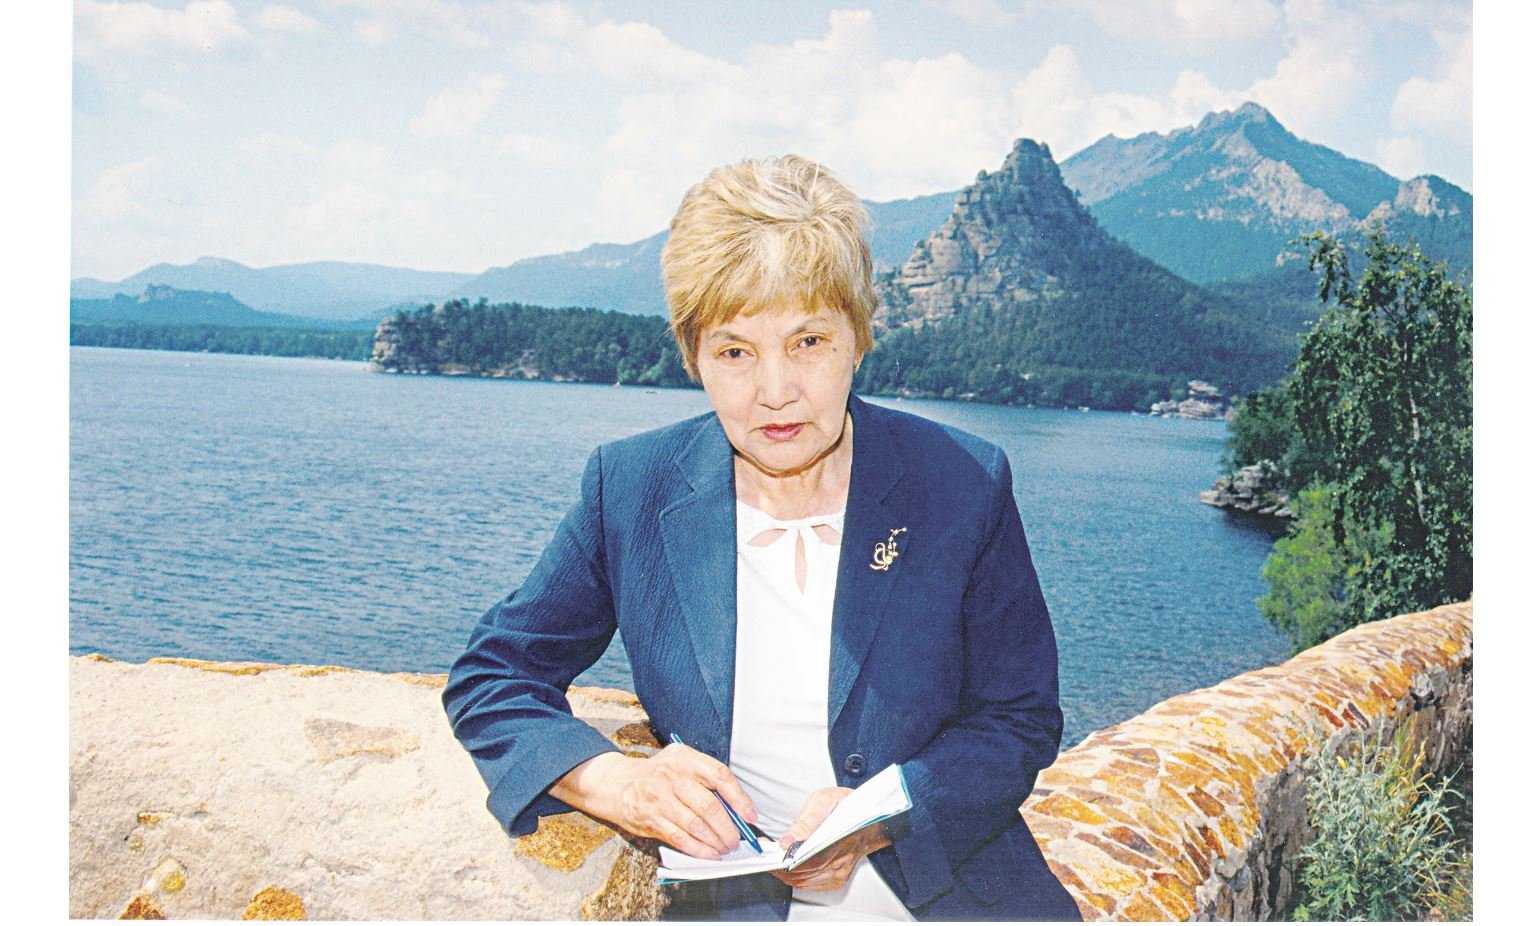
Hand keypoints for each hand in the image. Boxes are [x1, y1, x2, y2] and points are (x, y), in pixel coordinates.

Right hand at [550, 744, 757, 859]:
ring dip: (715, 841)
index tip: (750, 815)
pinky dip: (699, 850)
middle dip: (728, 828)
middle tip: (737, 839)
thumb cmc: (659, 774)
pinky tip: (710, 854)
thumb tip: (737, 808)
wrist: (618, 784)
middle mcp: (672, 777)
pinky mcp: (652, 820)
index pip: (719, 775)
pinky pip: (681, 838)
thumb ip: (706, 778)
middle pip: (709, 806)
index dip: (739, 797)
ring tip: (726, 848)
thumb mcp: (681, 761)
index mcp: (685, 758)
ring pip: (696, 826)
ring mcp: (660, 799)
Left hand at [770, 787, 891, 891]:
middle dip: (780, 867)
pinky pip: (812, 885)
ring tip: (774, 861)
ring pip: (805, 882)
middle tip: (767, 856)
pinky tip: (789, 868)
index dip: (785, 861)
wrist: (870, 815)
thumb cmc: (849, 804)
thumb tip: (787, 841)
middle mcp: (842, 861)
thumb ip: (805, 821)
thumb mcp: (825, 800)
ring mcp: (840, 872)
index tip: (771, 854)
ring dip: (786, 874)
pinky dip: (796, 878)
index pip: (807, 861)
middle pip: (803, 874)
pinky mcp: (839, 878)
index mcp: (840, 841)